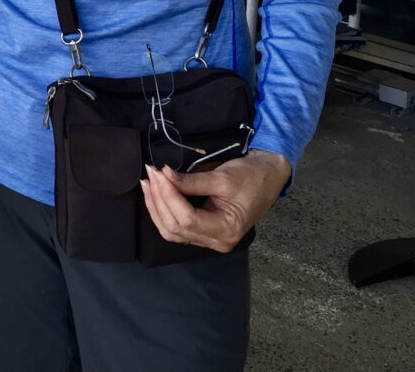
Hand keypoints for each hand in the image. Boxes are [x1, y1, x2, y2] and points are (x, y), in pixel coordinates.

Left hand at [140, 150, 290, 252]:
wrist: (267, 177)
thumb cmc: (250, 177)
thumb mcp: (222, 177)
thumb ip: (191, 181)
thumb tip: (164, 175)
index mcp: (227, 230)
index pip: (187, 218)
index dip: (168, 196)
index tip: (158, 173)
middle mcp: (218, 241)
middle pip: (176, 227)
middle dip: (158, 200)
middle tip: (150, 173)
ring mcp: (210, 239)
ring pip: (172, 231)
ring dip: (156, 206)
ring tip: (148, 182)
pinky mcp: (204, 231)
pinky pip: (177, 227)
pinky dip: (163, 210)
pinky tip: (155, 193)